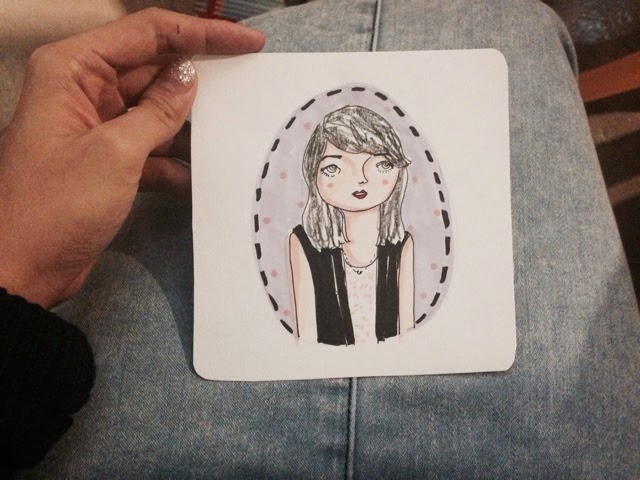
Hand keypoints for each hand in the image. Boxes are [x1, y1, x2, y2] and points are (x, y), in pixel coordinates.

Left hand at [0, 8, 263, 307]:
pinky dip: (175, 160)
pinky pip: (151, 147)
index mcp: (74, 70)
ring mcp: (97, 126)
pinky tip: (200, 176)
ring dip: (190, 122)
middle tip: (248, 78)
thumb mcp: (115, 152)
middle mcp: (84, 90)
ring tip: (232, 126)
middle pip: (154, 68)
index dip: (202, 33)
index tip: (247, 41)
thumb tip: (190, 75)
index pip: (148, 33)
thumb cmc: (54, 206)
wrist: (22, 268)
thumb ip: (158, 110)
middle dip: (199, 75)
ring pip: (156, 110)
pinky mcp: (107, 160)